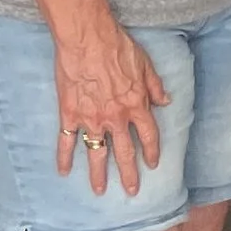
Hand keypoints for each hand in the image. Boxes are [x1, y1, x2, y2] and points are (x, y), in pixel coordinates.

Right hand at [53, 11, 169, 194]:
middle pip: (125, 152)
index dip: (152, 151)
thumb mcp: (145, 64)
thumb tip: (166, 101)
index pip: (148, 135)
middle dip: (129, 173)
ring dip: (98, 174)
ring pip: (96, 153)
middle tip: (131, 191)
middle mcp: (115, 118)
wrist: (87, 39)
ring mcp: (91, 119)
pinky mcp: (70, 114)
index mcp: (136, 105)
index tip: (152, 164)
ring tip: (100, 191)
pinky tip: (63, 171)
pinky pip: (66, 141)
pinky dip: (63, 157)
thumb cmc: (117, 46)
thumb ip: (155, 86)